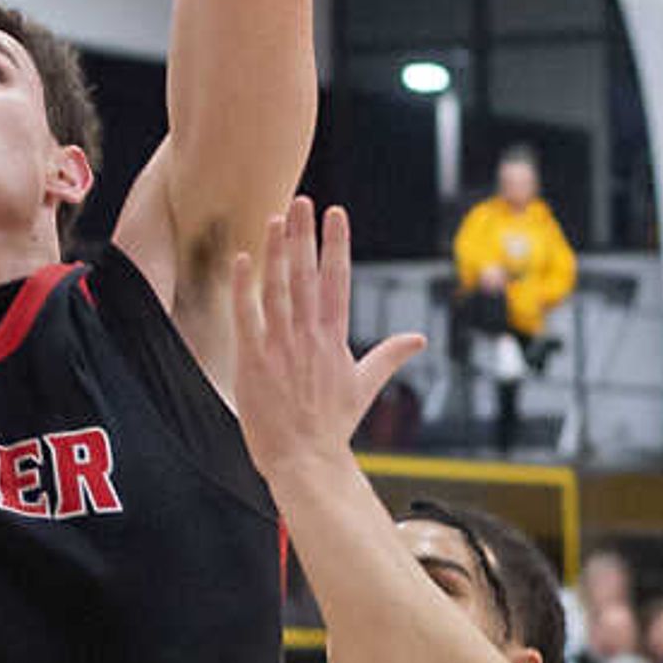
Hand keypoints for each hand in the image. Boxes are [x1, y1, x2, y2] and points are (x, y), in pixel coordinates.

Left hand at [228, 200, 424, 483]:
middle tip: (303, 200)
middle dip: (305, 236)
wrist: (305, 462)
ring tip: (275, 218)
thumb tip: (419, 339)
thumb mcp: (365, 387)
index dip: (336, 244)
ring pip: (278, 289)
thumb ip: (389, 356)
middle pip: (307, 276)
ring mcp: (281, 348)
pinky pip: (247, 317)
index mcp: (334, 339)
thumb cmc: (332, 426)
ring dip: (276, 252)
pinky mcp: (254, 361)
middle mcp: (309, 337)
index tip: (335, 213)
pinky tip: (243, 259)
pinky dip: (244, 287)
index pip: (337, 281)